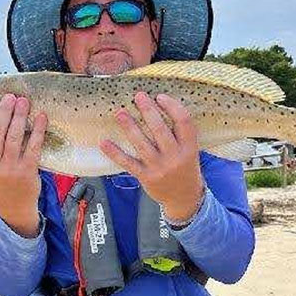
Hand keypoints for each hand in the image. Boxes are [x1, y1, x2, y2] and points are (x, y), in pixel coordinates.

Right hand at [0, 94, 47, 236]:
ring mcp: (10, 169)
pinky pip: (33, 146)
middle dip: (3, 111)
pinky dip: (38, 129)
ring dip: (19, 116)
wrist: (14, 205)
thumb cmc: (0, 177)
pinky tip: (41, 117)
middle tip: (10, 97)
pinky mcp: (27, 171)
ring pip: (14, 137)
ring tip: (23, 102)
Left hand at [100, 92, 204, 222]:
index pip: (184, 122)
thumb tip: (159, 107)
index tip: (160, 96)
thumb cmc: (186, 169)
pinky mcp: (145, 177)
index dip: (172, 107)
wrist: (184, 199)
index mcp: (189, 148)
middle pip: (160, 130)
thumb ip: (180, 135)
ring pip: (142, 144)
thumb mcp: (191, 152)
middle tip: (138, 96)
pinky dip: (115, 152)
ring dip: (129, 127)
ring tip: (120, 112)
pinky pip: (127, 163)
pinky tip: (104, 142)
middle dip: (148, 110)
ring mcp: (159, 168)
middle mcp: (175, 158)